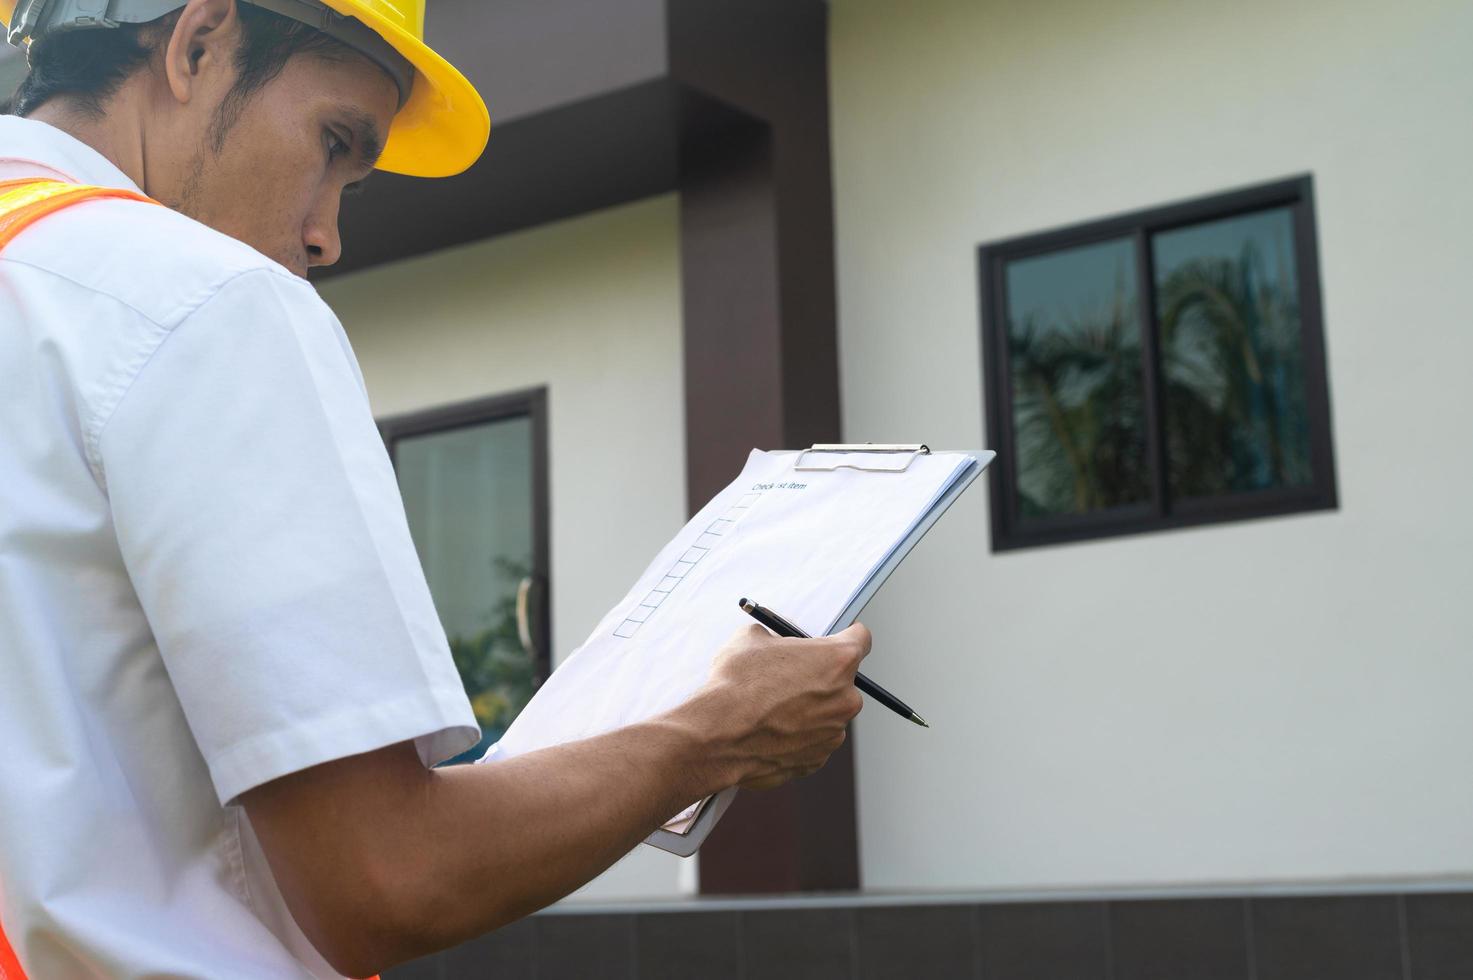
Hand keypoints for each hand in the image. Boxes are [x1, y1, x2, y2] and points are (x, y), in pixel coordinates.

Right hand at [691, 622, 871, 790]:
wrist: (718, 735)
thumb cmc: (736, 685)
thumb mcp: (751, 638)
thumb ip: (774, 637)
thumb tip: (774, 641)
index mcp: (838, 660)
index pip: (861, 639)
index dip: (845, 636)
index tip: (836, 640)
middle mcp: (845, 698)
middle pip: (842, 680)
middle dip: (820, 678)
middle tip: (788, 677)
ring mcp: (833, 732)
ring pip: (827, 714)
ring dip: (808, 709)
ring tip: (771, 708)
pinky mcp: (817, 759)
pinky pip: (813, 741)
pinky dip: (797, 736)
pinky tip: (769, 730)